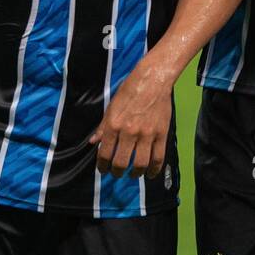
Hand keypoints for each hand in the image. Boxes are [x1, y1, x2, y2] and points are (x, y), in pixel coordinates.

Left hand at [90, 60, 173, 178]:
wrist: (152, 80)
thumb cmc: (130, 90)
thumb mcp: (111, 107)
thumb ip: (102, 126)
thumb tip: (94, 142)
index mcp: (114, 125)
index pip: (105, 154)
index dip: (102, 166)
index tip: (103, 169)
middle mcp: (129, 132)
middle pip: (121, 162)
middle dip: (117, 172)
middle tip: (116, 173)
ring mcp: (147, 134)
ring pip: (140, 163)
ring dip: (135, 174)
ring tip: (132, 174)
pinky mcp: (161, 134)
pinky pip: (158, 157)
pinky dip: (154, 169)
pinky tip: (149, 173)